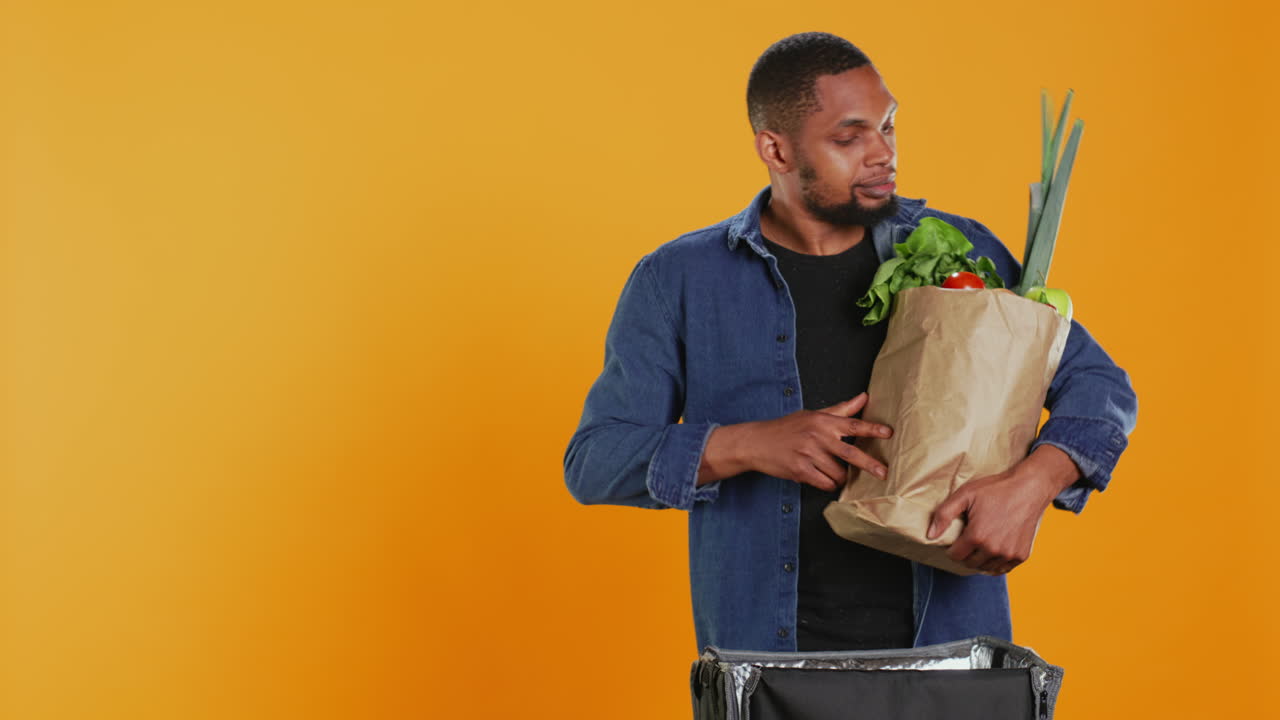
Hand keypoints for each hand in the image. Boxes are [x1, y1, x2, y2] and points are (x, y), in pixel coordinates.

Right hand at [719, 393, 892, 491]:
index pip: (852, 424)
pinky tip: (823, 479)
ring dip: (841, 477)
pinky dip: (828, 484)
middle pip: (850, 453)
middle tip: (883, 473)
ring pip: (838, 473)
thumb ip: (841, 409)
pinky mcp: (800, 470)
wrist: (757, 442)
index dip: (872, 429)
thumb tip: (864, 397)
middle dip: (869, 464)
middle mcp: (817, 437)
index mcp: (822, 421)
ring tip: (834, 473)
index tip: (888, 433)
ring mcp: (808, 454)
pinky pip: (824, 483)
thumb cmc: (787, 428)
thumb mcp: (813, 415)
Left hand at [926, 445, 1080, 574]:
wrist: (1029, 488)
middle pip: (969, 564)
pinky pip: (1003, 568)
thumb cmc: (996, 489)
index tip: (955, 539)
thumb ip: (944, 515)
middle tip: (967, 540)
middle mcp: (993, 549)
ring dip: (980, 559)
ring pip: (986, 568)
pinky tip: (993, 549)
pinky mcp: (1022, 555)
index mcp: (977, 536)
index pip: (955, 556)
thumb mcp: (965, 495)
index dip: (951, 548)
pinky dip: (996, 562)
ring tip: (980, 543)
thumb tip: (930, 535)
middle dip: (965, 554)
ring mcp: (1009, 554)